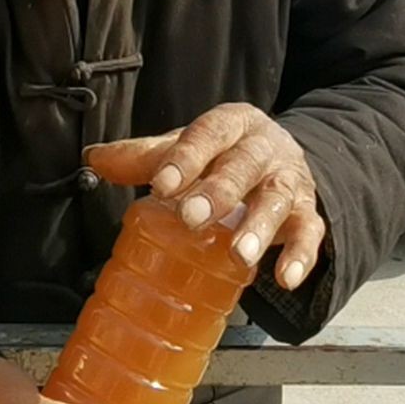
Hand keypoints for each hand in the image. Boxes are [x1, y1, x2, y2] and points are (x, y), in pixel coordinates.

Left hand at [86, 103, 324, 290]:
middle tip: (193, 218)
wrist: (283, 159)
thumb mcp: (189, 148)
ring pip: (278, 200)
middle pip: (244, 165)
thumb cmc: (224, 155)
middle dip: (220, 191)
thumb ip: (146, 157)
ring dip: (260, 227)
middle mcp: (264, 148)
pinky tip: (286, 279)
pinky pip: (311, 233)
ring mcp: (289, 181)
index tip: (161, 184)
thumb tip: (93, 160)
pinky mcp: (307, 213)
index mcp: (231, 124)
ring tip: (239, 254)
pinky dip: (302, 256)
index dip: (186, 158)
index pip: (208, 134)